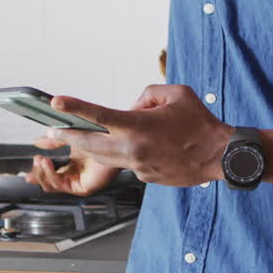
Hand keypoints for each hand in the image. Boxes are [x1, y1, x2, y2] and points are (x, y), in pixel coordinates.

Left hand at [25, 86, 231, 194]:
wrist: (221, 156)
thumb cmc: (201, 123)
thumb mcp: (176, 94)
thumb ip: (147, 95)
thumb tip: (131, 107)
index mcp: (139, 126)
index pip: (99, 115)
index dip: (75, 108)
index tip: (55, 103)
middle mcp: (133, 148)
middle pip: (91, 144)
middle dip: (69, 137)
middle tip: (52, 130)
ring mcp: (138, 166)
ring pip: (105, 157)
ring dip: (91, 147)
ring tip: (79, 138)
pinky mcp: (145, 177)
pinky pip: (127, 162)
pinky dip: (126, 153)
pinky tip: (143, 147)